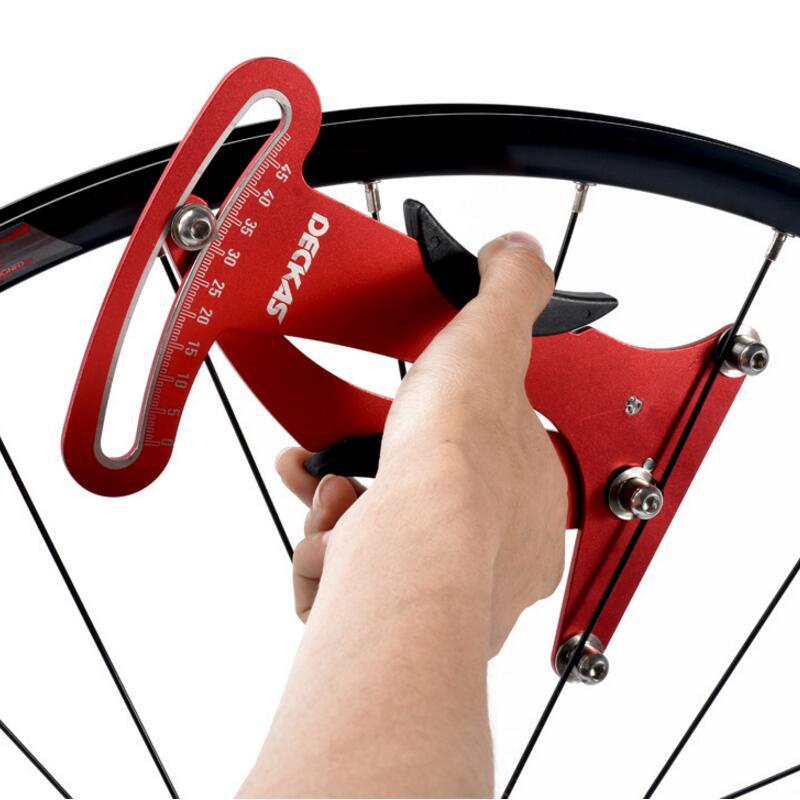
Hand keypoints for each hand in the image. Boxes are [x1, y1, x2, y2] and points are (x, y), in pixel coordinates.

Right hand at [277, 232, 566, 655]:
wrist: (415, 557)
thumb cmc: (456, 465)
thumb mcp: (489, 341)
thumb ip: (509, 289)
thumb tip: (521, 252)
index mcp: (523, 490)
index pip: (472, 455)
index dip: (424, 432)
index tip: (395, 423)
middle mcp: (491, 550)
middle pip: (411, 502)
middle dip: (356, 477)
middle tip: (336, 468)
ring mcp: (443, 591)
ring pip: (371, 546)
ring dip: (333, 515)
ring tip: (332, 502)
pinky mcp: (395, 623)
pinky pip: (348, 589)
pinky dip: (322, 563)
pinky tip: (329, 550)